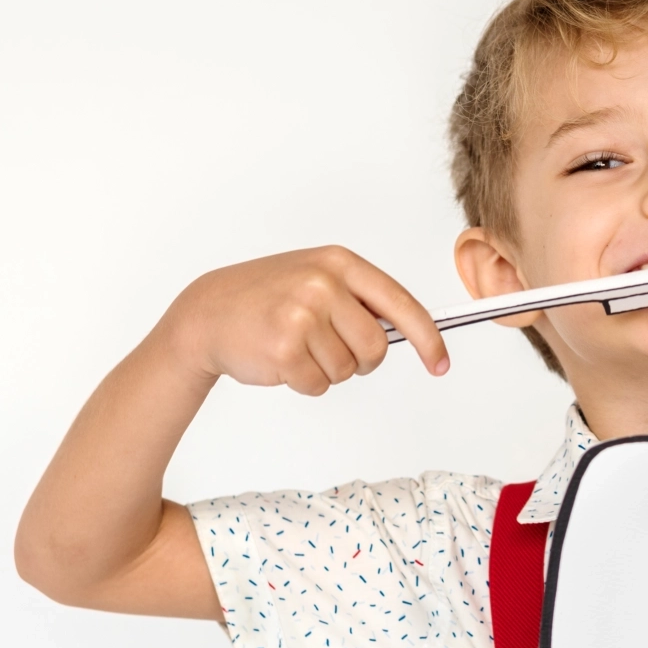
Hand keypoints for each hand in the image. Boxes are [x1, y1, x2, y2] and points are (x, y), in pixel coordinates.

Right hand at [167, 245, 448, 394]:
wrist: (208, 313)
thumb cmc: (268, 299)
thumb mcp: (317, 280)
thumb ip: (361, 300)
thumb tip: (413, 333)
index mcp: (339, 263)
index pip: (401, 303)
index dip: (427, 338)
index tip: (440, 363)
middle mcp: (323, 284)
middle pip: (376, 347)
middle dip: (359, 360)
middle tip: (327, 347)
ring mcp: (302, 314)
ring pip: (347, 370)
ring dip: (326, 370)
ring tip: (296, 346)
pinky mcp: (284, 347)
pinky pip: (319, 385)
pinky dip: (305, 382)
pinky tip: (282, 360)